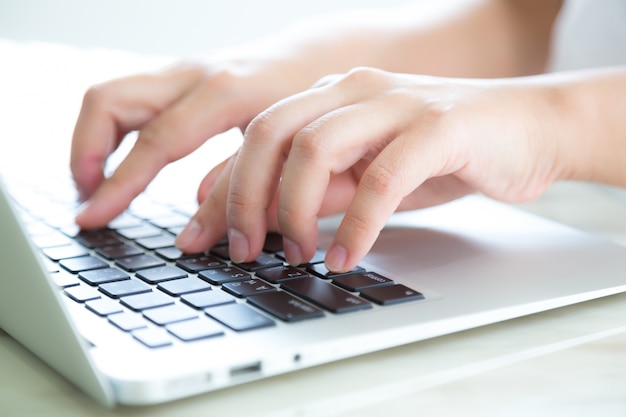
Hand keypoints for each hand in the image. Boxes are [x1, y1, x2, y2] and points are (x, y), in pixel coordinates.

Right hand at [71, 57, 311, 228]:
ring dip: (91, 142)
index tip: (92, 218)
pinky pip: (126, 98)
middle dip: (85, 154)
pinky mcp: (178, 77)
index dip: (118, 185)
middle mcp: (193, 74)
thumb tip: (193, 236)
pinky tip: (118, 163)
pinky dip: (110, 132)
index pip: (155, 142)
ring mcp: (182, 71)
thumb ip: (238, 189)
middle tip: (91, 200)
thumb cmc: (307, 103)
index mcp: (224, 93)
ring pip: (109, 95)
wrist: (317, 57)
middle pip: (109, 101)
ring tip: (95, 187)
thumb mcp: (282, 149)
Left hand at [176, 67, 564, 270]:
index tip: (198, 233)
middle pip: (272, 132)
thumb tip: (267, 217)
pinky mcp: (439, 126)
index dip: (221, 187)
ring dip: (294, 208)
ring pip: (316, 146)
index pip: (258, 137)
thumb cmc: (447, 152)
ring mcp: (396, 104)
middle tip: (243, 249)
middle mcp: (355, 90)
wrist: (531, 128)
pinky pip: (383, 176)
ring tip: (294, 254)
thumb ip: (322, 188)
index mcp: (333, 97)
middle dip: (245, 196)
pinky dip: (358, 222)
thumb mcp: (370, 173)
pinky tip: (346, 256)